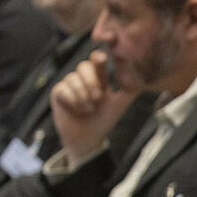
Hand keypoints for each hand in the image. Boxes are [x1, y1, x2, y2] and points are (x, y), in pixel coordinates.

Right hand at [50, 51, 138, 165]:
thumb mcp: (120, 104)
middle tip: (99, 97)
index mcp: (99, 78)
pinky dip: (74, 101)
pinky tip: (79, 111)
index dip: (98, 58)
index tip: (103, 58)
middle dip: (91, 81)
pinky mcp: (58, 93)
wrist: (88, 138)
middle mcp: (83, 78)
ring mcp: (69, 84)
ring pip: (73, 78)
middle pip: (83, 66)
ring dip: (84, 96)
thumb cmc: (105, 120)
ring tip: (90, 109)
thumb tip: (138, 75)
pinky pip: (63, 89)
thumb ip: (130, 90)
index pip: (97, 62)